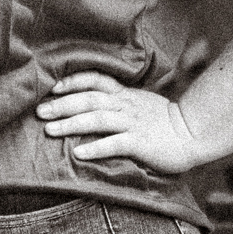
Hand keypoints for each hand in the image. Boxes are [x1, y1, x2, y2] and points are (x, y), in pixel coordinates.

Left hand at [36, 73, 199, 175]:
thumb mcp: (140, 103)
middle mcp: (126, 105)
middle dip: (62, 105)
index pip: (95, 80)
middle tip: (39, 112)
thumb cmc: (164, 122)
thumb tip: (91, 104)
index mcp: (125, 95)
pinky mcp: (141, 143)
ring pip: (97, 120)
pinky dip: (95, 148)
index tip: (52, 88)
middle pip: (89, 100)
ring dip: (71, 124)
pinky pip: (115, 144)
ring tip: (50, 131)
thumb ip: (119, 101)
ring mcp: (133, 123)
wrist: (193, 133)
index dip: (73, 82)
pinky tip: (78, 153)